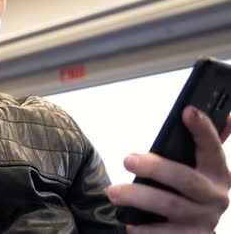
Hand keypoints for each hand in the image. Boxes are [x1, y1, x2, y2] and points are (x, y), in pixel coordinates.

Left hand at [107, 106, 230, 232]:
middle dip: (155, 167)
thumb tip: (227, 116)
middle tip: (127, 159)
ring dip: (138, 197)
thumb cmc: (188, 191)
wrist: (193, 232)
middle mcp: (216, 196)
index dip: (202, 129)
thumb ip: (205, 143)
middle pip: (185, 178)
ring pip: (170, 204)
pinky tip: (129, 224)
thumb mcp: (199, 168)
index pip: (212, 147)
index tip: (186, 111)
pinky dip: (145, 229)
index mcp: (218, 172)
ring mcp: (204, 219)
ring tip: (114, 192)